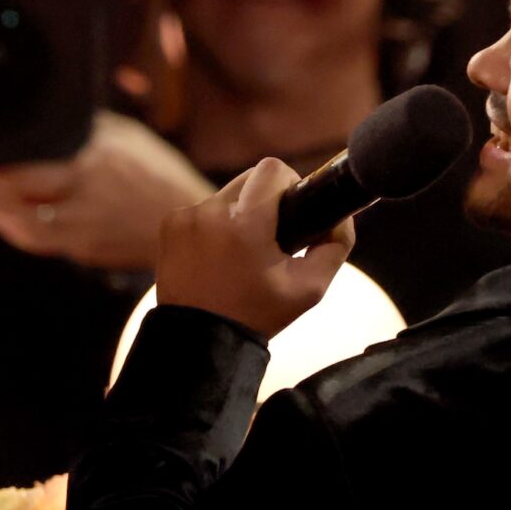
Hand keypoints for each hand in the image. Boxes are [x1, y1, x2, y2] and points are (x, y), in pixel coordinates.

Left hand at [0, 111, 215, 270]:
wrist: (191, 214)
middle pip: (19, 208)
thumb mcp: (123, 136)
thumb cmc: (154, 168)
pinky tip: (9, 221)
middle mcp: (86, 201)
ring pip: (27, 232)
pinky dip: (23, 233)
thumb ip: (83, 129)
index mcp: (92, 165)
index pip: (28, 172)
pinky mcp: (89, 252)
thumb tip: (43, 110)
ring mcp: (87, 232)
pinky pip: (46, 244)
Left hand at [156, 158, 355, 337]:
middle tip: (270, 236)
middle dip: (265, 200)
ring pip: (226, 195)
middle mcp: (211, 211)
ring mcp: (185, 217)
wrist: (201, 340)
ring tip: (242, 252)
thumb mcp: (310, 288)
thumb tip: (340, 216)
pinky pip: (202, 210)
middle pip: (250, 178)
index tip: (291, 210)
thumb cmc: (257, 314)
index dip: (289, 184)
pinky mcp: (170, 225)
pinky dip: (213, 226)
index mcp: (246, 222)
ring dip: (238, 214)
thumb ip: (335, 244)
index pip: (273, 169)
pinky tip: (217, 257)